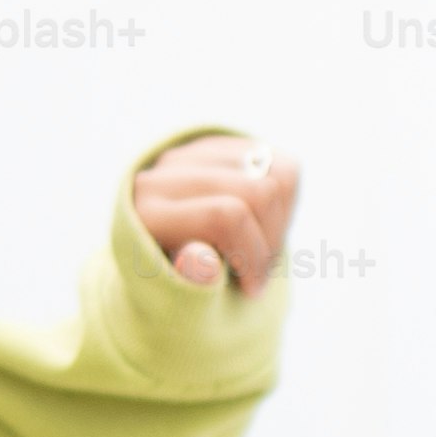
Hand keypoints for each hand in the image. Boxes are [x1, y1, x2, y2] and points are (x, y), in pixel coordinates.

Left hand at [131, 134, 300, 293]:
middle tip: (260, 272)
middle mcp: (168, 171)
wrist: (168, 250)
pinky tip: (265, 228)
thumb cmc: (175, 280)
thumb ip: (191, 279)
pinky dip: (286, 205)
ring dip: (281, 225)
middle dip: (271, 242)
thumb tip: (206, 264)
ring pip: (276, 177)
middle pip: (259, 192)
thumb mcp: (178, 291)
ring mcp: (196, 152)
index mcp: (148, 212)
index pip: (225, 216)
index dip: (253, 256)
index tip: (252, 289)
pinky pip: (284, 167)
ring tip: (262, 251)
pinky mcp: (225, 145)